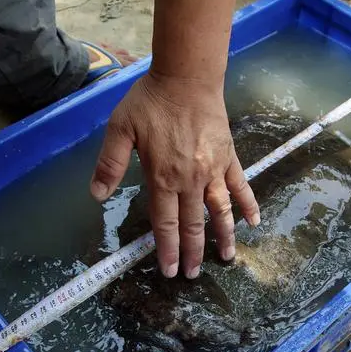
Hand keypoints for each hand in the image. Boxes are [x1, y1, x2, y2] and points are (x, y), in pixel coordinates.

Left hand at [90, 72, 259, 278]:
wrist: (187, 77)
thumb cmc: (151, 102)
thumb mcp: (120, 129)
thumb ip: (110, 163)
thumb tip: (96, 195)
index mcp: (163, 177)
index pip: (165, 222)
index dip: (166, 249)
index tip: (169, 270)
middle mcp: (190, 181)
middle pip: (192, 224)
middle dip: (192, 252)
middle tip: (193, 274)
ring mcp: (213, 171)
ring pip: (220, 211)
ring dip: (223, 237)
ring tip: (226, 258)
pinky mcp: (228, 159)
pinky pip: (240, 186)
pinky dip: (248, 205)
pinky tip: (254, 223)